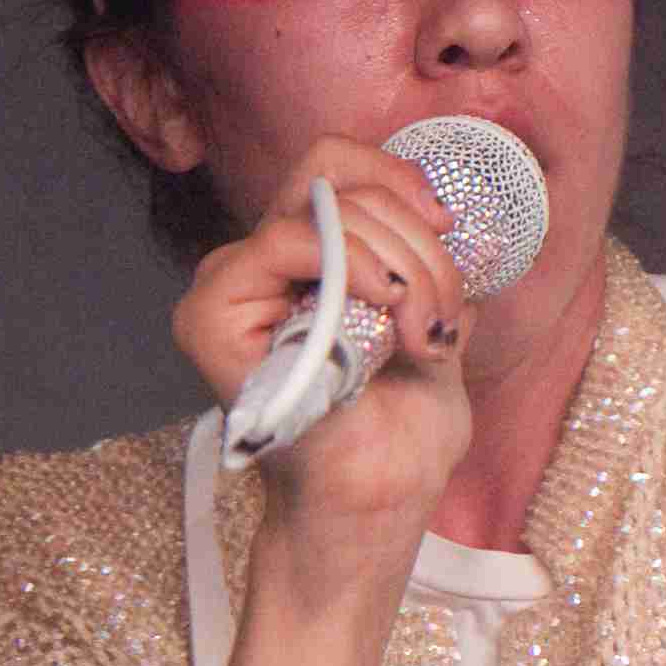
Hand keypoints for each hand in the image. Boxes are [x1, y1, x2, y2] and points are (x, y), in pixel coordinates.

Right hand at [173, 137, 473, 587]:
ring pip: (325, 212)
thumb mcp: (438, 320)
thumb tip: (456, 218)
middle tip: (440, 314)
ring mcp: (229, 285)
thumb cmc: (403, 429)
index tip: (447, 224)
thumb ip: (433, 264)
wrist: (379, 501)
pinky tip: (382, 315)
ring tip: (423, 334)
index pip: (336, 164)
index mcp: (308, 255)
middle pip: (337, 181)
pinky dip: (351, 267)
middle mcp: (261, 261)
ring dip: (402, 267)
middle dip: (417, 241)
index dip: (397, 176)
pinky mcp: (209, 315)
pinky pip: (283, 243)